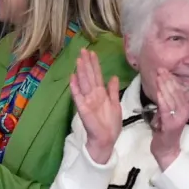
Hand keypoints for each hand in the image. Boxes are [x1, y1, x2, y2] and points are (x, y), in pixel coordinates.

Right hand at [68, 49, 122, 163]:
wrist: (106, 138)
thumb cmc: (111, 123)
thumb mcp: (116, 104)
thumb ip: (113, 91)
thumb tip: (113, 77)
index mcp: (101, 93)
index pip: (97, 76)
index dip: (95, 65)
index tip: (92, 53)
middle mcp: (93, 95)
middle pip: (89, 76)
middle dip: (86, 63)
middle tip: (83, 50)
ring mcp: (87, 101)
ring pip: (84, 83)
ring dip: (80, 71)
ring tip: (78, 60)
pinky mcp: (83, 108)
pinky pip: (78, 96)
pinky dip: (75, 88)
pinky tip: (72, 78)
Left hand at [147, 69, 188, 169]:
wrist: (166, 149)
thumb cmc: (164, 131)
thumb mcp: (165, 114)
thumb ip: (166, 103)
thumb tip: (162, 88)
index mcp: (184, 107)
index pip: (178, 90)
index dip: (171, 79)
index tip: (164, 70)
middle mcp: (184, 111)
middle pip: (176, 92)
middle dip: (168, 80)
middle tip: (160, 69)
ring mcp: (179, 118)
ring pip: (172, 99)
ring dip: (165, 87)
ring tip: (158, 77)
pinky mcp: (172, 124)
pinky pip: (167, 110)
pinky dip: (162, 100)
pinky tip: (158, 92)